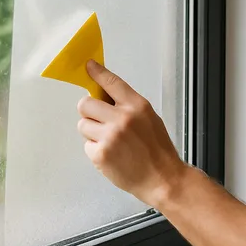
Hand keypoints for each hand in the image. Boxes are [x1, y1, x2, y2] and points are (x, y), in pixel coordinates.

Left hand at [77, 60, 185, 207]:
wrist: (162, 179)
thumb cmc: (158, 150)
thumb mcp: (150, 118)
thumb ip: (128, 107)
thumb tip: (104, 97)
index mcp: (137, 106)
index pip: (111, 82)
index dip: (97, 73)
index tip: (88, 66)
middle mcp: (122, 118)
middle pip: (85, 103)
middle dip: (89, 112)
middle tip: (100, 121)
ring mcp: (109, 136)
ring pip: (83, 125)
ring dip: (92, 132)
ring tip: (110, 142)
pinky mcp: (100, 154)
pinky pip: (87, 145)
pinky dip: (95, 150)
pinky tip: (112, 155)